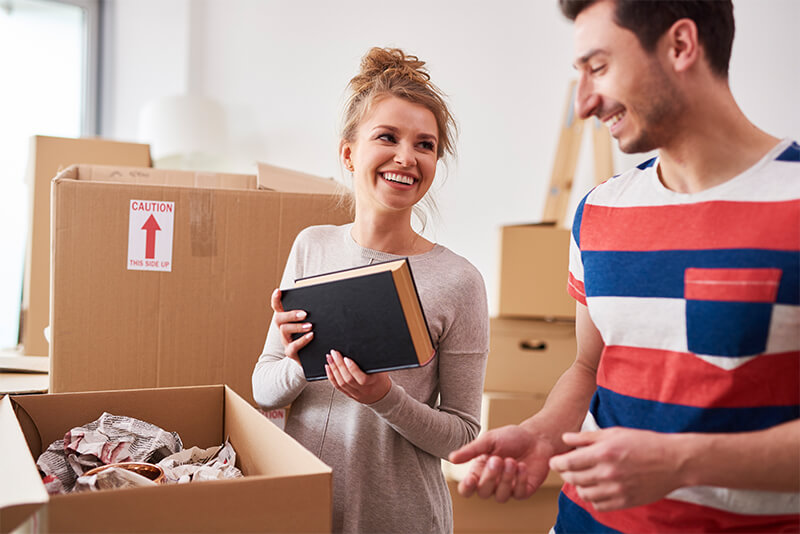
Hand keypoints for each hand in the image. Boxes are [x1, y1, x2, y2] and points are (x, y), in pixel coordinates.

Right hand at [271, 288, 312, 364]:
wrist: (314, 355)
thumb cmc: (314, 335)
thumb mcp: (312, 322)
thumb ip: (313, 313)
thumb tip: (324, 300)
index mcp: (287, 319)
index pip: (277, 307)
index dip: (276, 299)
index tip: (278, 291)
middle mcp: (283, 329)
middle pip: (279, 318)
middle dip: (291, 314)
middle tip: (305, 314)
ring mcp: (285, 341)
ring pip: (284, 330)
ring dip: (298, 326)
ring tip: (310, 326)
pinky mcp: (290, 352)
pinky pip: (293, 346)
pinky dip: (302, 340)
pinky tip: (311, 336)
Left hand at [325, 349, 390, 403]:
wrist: (381, 394)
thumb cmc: (380, 379)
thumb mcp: (380, 370)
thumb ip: (372, 361)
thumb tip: (364, 347)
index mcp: (373, 383)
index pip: (362, 378)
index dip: (352, 368)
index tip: (346, 358)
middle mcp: (363, 390)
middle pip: (348, 379)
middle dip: (339, 365)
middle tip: (334, 353)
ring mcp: (355, 393)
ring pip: (341, 383)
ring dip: (333, 369)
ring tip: (329, 358)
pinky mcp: (349, 394)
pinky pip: (338, 387)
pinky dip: (331, 377)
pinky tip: (328, 368)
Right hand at [448, 424, 557, 501]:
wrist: (536, 438)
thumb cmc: (510, 437)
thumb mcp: (489, 440)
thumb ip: (470, 450)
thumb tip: (451, 458)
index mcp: (479, 471)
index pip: (467, 488)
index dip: (467, 487)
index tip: (471, 479)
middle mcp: (492, 483)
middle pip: (483, 492)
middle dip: (490, 477)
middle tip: (498, 459)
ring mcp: (508, 489)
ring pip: (500, 496)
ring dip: (506, 479)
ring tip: (512, 461)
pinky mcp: (523, 491)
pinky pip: (518, 494)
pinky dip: (519, 480)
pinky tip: (522, 466)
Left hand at [549, 427, 683, 510]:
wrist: (673, 461)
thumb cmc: (644, 443)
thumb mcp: (614, 433)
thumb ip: (587, 437)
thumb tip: (565, 439)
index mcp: (603, 453)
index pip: (568, 463)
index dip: (557, 463)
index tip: (555, 461)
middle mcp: (607, 473)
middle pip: (573, 478)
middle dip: (565, 473)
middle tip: (566, 468)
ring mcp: (617, 490)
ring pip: (584, 494)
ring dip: (579, 486)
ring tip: (582, 478)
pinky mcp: (625, 502)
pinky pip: (599, 505)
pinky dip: (593, 498)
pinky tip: (597, 488)